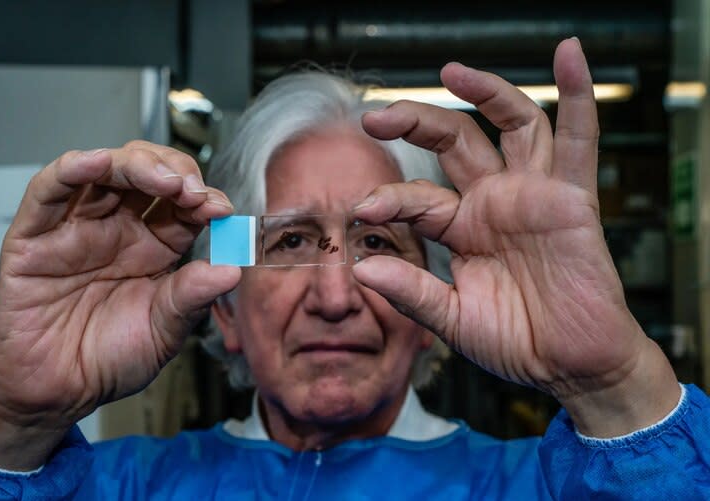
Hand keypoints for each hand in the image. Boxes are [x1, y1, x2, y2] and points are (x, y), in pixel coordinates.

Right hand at [0, 141, 240, 467]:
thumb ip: (192, 297)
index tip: (221, 209)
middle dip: (175, 172)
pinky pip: (49, 192)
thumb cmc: (109, 361)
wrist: (58, 394)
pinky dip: (72, 169)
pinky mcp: (33, 236)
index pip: (181, 204)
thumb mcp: (164, 331)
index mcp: (153, 247)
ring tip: (164, 180)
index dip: (203, 198)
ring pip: (104, 172)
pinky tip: (99, 163)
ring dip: (136, 164)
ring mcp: (76, 228)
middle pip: (146, 175)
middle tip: (193, 191)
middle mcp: (117, 229)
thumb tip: (233, 270)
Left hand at [353, 38, 678, 435]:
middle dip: (415, 123)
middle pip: (454, 141)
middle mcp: (493, 202)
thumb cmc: (516, 342)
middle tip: (375, 116)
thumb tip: (361, 268)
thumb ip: (411, 292)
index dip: (390, 197)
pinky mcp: (572, 200)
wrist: (570, 366)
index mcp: (460, 229)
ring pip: (510, 125)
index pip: (418, 198)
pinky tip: (568, 56)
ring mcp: (532, 195)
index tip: (362, 210)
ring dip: (485, 92)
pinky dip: (577, 96)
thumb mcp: (452, 320)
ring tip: (450, 71)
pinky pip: (578, 140)